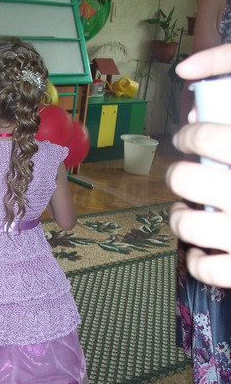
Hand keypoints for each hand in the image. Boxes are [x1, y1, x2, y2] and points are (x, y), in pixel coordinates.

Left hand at [167, 123, 230, 285]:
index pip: (205, 137)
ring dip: (179, 217)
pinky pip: (203, 268)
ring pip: (184, 223)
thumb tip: (195, 115)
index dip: (188, 135)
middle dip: (178, 176)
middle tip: (184, 176)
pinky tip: (201, 251)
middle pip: (183, 179)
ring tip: (188, 212)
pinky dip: (196, 262)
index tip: (185, 138)